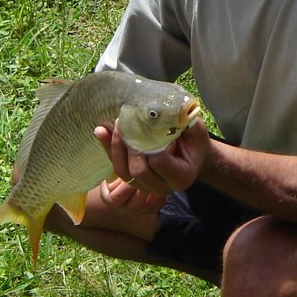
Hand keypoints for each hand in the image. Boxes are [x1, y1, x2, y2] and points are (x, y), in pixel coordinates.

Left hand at [95, 117, 210, 196]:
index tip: (149, 125)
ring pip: (123, 172)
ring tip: (116, 124)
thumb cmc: (195, 142)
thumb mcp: (196, 131)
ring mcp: (146, 187)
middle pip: (138, 172)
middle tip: (128, 123)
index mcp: (181, 176)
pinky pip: (116, 167)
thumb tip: (166, 109)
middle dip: (130, 147)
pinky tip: (101, 130)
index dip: (150, 144)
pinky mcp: (134, 180)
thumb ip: (185, 123)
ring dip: (116, 147)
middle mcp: (163, 187)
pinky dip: (108, 148)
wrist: (192, 156)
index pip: (159, 162)